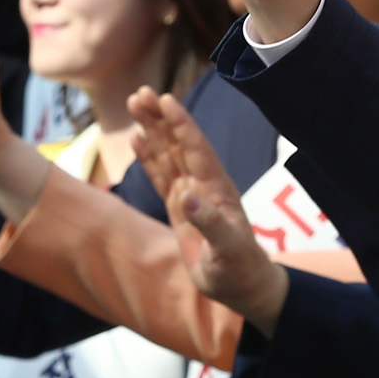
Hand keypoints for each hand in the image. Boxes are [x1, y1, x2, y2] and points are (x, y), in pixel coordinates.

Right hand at [129, 86, 289, 332]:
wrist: (242, 285)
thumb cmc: (240, 269)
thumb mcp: (228, 250)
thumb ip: (210, 224)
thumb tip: (187, 198)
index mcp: (217, 190)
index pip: (197, 150)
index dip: (182, 125)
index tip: (166, 99)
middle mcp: (204, 186)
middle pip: (179, 144)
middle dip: (161, 118)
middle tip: (140, 92)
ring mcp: (191, 194)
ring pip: (168, 154)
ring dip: (153, 129)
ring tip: (136, 103)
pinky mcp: (179, 207)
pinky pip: (161, 175)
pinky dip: (149, 156)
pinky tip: (138, 138)